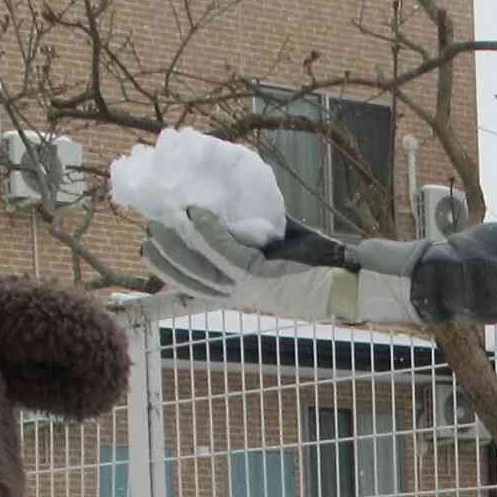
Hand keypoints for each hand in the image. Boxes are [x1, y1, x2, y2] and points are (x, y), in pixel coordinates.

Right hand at [140, 205, 418, 324]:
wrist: (351, 281)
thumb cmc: (322, 266)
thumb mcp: (280, 255)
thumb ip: (257, 237)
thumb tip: (239, 202)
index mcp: (242, 293)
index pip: (196, 290)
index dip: (169, 277)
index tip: (150, 260)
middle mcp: (241, 294)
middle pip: (190, 280)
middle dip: (164, 259)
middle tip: (146, 236)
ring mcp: (249, 285)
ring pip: (200, 266)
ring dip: (177, 242)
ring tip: (161, 221)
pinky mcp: (261, 273)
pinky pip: (225, 250)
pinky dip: (208, 231)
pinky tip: (196, 213)